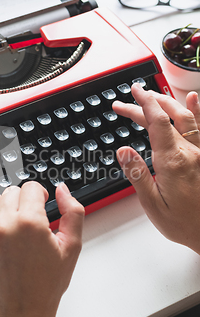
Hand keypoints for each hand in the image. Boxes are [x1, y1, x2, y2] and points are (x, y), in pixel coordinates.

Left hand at [0, 181, 83, 316]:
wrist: (22, 312)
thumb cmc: (46, 284)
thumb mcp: (72, 247)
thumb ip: (73, 212)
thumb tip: (62, 190)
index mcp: (30, 223)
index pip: (31, 187)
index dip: (40, 195)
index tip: (42, 205)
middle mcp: (5, 225)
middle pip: (12, 191)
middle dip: (23, 201)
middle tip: (29, 220)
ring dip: (2, 205)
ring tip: (10, 222)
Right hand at [112, 83, 199, 253]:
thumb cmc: (183, 223)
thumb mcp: (152, 204)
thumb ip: (137, 175)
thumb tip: (123, 151)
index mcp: (172, 161)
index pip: (156, 121)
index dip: (143, 103)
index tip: (133, 93)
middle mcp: (189, 152)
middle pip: (166, 116)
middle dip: (147, 102)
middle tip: (131, 97)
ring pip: (185, 117)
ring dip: (167, 102)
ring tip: (153, 94)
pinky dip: (197, 110)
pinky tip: (193, 99)